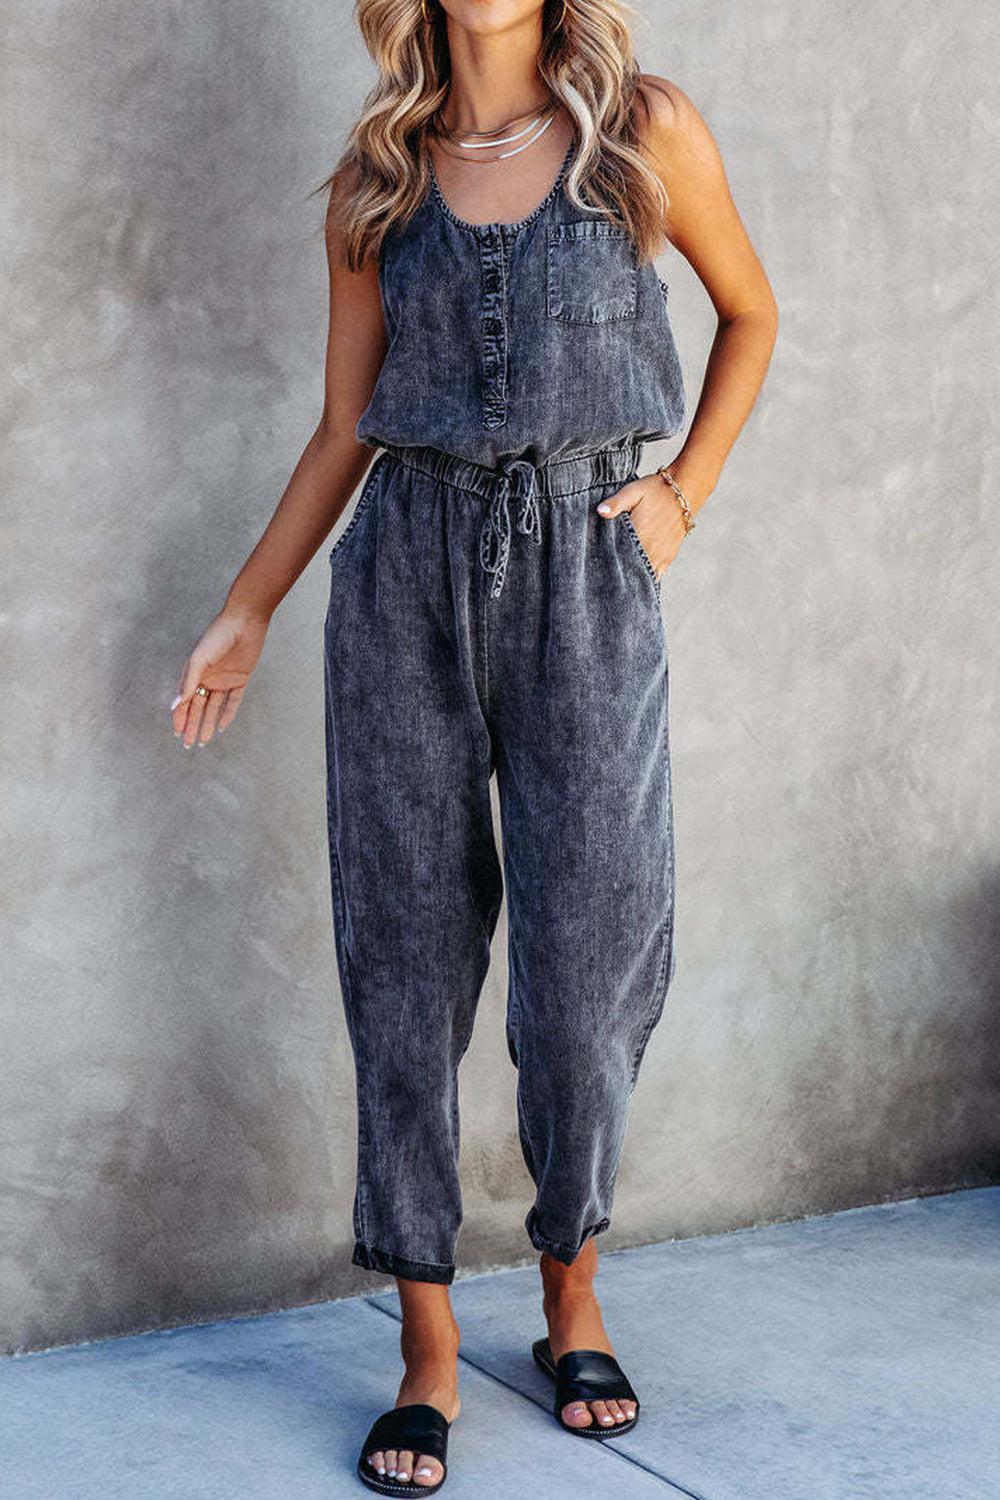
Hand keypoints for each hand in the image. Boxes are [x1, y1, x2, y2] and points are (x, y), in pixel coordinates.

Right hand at [169, 609, 268, 747]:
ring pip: (213, 708)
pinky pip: (233, 701)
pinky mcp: (240, 679)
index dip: (179, 717)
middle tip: (188, 744)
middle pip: (198, 708)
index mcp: (194, 674)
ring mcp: (224, 680)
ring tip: (203, 741)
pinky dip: (227, 714)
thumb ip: (188, 682)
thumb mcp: (199, 659)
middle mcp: (207, 679)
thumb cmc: (217, 636)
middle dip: (192, 725)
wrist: (244, 622)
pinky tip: (222, 727)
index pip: (184, 701)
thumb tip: (176, 704)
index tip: (177, 733)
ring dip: (207, 724)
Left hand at [596, 471, 694, 577]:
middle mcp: (651, 549)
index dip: (608, 562)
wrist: (685, 490)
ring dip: (632, 574)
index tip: (599, 564)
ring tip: (620, 575)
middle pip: (629, 569)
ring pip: (642, 574)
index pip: (618, 557)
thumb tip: (600, 511)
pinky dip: (645, 575)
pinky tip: (636, 575)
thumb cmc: (657, 490)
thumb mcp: (633, 491)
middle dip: (618, 571)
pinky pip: (656, 574)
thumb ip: (616, 503)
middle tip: (606, 572)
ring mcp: (660, 555)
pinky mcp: (668, 557)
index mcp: (639, 534)